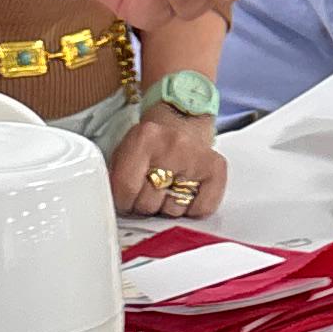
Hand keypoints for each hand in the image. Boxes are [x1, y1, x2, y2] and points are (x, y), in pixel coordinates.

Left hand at [110, 108, 224, 223]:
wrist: (182, 121)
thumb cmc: (151, 144)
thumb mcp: (124, 153)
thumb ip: (116, 179)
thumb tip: (117, 210)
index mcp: (144, 138)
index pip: (125, 189)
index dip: (123, 201)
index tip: (126, 197)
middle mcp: (172, 145)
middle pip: (148, 203)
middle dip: (144, 203)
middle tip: (150, 187)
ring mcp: (196, 157)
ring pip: (173, 210)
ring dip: (167, 206)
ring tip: (168, 186)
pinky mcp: (216, 168)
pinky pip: (201, 210)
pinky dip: (192, 209)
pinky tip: (187, 192)